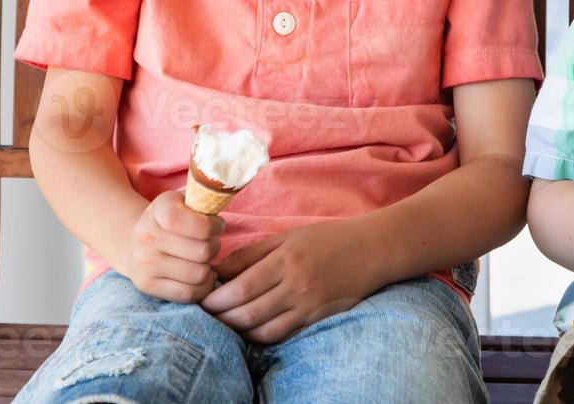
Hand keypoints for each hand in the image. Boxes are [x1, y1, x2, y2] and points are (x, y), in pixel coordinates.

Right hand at [125, 191, 223, 302]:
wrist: (135, 242)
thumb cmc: (171, 219)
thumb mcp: (184, 199)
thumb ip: (205, 196)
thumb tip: (226, 194)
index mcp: (159, 210)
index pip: (200, 226)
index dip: (215, 226)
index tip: (216, 225)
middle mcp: (147, 237)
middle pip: (204, 251)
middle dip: (215, 247)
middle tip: (210, 243)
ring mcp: (145, 264)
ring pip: (199, 274)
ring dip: (209, 267)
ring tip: (203, 259)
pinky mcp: (147, 286)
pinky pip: (188, 294)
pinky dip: (202, 287)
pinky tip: (201, 275)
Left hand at [200, 222, 374, 344]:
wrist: (372, 250)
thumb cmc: (327, 239)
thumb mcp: (288, 237)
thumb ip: (251, 254)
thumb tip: (216, 270)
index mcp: (287, 261)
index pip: (242, 287)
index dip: (216, 298)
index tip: (202, 298)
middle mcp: (297, 286)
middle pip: (248, 313)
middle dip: (221, 318)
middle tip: (206, 315)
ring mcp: (309, 306)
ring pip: (262, 331)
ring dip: (238, 331)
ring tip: (225, 323)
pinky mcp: (318, 319)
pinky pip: (283, 336)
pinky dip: (261, 336)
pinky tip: (251, 328)